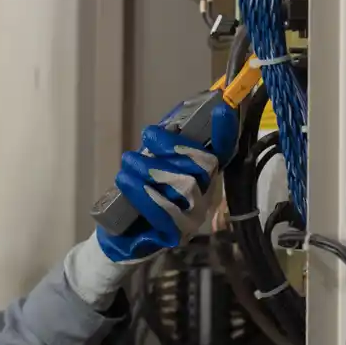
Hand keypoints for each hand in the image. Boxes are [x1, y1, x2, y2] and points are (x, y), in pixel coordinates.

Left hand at [97, 102, 238, 263]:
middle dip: (176, 146)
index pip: (223, 152)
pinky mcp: (175, 235)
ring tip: (128, 159)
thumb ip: (163, 146)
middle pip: (205, 167)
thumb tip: (172, 121)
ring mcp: (193, 217)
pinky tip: (125, 179)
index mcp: (204, 176)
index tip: (221, 109)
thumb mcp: (151, 165)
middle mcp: (206, 196)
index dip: (225, 132)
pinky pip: (164, 212)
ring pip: (185, 187)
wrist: (120, 234)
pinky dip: (143, 193)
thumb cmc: (140, 192)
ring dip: (153, 169)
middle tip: (148, 133)